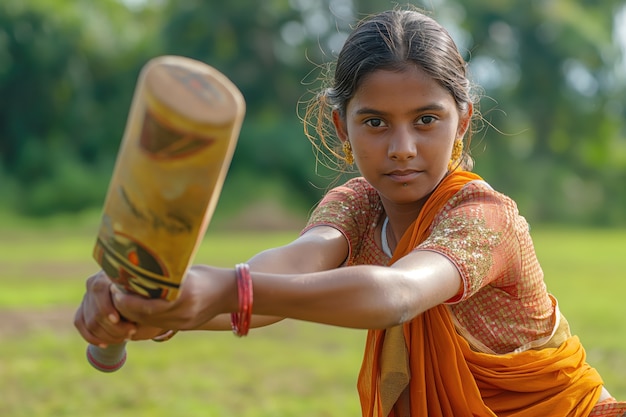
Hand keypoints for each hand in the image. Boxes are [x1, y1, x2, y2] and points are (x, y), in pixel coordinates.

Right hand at [73, 270, 168, 345]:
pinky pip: (80, 323)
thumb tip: (140, 306)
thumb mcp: (148, 293)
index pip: (100, 290)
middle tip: (132, 332)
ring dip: (107, 334)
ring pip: (90, 322)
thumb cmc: (149, 293)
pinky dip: (92, 337)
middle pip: (96, 311)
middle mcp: (95, 281)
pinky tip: (105, 344)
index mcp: (110, 272)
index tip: (119, 320)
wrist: (143, 295)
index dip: (107, 308)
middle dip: (114, 327)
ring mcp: (87, 296)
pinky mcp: (83, 308)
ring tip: (125, 337)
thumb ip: (140, 297)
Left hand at [111, 265, 236, 330]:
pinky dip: (144, 318)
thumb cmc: (209, 276)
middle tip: (113, 293)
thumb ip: (165, 275)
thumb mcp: (187, 272)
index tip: (115, 287)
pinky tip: (137, 308)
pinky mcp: (185, 326)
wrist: (232, 293)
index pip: (146, 305)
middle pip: (144, 316)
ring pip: (149, 323)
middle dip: (124, 307)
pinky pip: (158, 325)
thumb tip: (136, 269)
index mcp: (184, 295)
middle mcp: (183, 312)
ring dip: (132, 314)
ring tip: (121, 300)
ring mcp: (184, 322)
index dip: (126, 300)